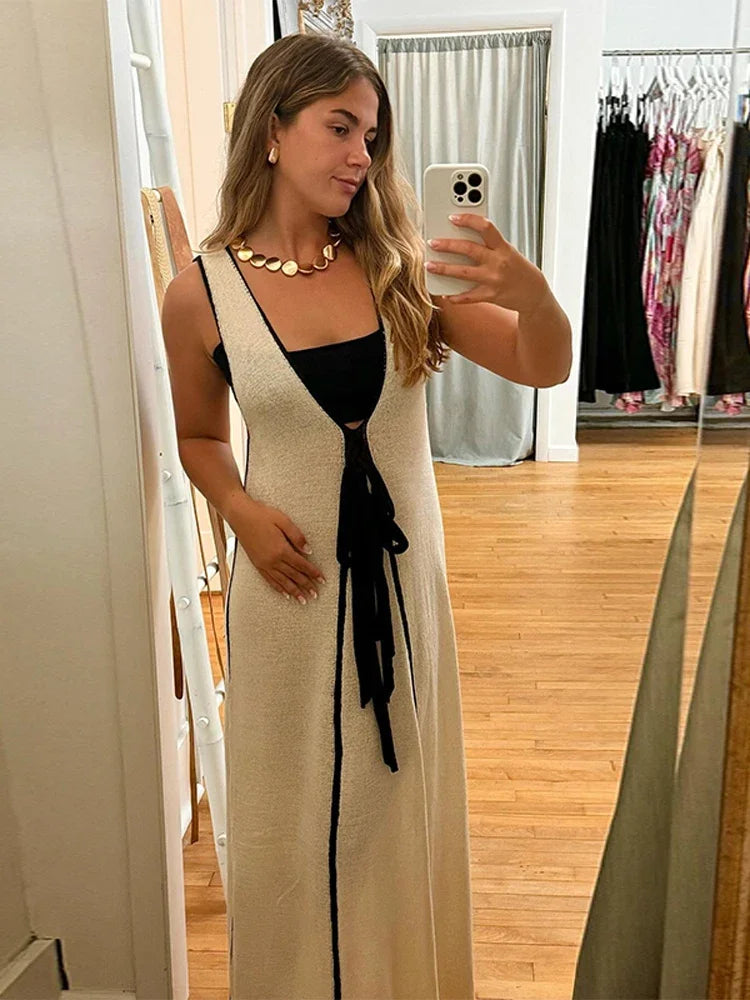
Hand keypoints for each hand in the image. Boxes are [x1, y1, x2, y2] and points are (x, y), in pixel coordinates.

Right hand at [235, 499, 325, 604]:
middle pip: (294, 576)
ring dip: (294, 592)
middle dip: (306, 586)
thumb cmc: (261, 515)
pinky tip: (285, 594)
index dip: (313, 573)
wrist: (241, 516)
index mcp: (281, 549)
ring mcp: (264, 564)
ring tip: (303, 600)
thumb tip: (308, 550)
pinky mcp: (257, 565)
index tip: (321, 580)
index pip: (302, 565)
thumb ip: (297, 537)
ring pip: (283, 582)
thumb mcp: (284, 521)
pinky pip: (270, 581)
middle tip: (315, 594)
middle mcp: (272, 560)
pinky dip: (279, 589)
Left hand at [425, 213, 548, 311]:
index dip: (468, 220)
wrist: (534, 293)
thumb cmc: (518, 269)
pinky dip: (456, 297)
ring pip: (464, 273)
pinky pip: (468, 296)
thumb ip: (489, 244)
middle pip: (469, 249)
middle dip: (448, 245)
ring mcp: (493, 280)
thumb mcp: (508, 251)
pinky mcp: (490, 296)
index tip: (452, 217)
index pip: (486, 227)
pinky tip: (446, 294)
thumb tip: (463, 235)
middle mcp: (498, 262)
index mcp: (503, 247)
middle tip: (432, 242)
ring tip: (429, 265)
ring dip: (444, 269)